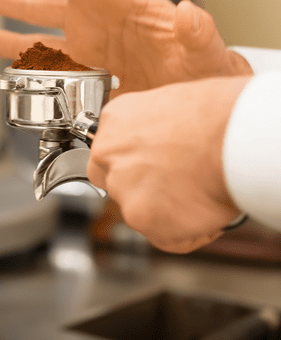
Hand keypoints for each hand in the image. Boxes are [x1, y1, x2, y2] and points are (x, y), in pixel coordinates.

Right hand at [0, 0, 251, 94]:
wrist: (188, 100)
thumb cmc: (200, 71)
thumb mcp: (204, 51)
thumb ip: (197, 33)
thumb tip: (190, 14)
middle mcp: (98, 9)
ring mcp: (84, 34)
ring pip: (29, 11)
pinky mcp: (77, 61)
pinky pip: (36, 52)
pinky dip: (11, 47)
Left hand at [87, 75, 252, 252]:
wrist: (231, 136)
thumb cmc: (214, 115)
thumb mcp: (170, 104)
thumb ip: (152, 130)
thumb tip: (162, 144)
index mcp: (115, 120)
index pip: (110, 150)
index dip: (133, 163)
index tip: (152, 167)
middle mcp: (108, 153)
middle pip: (116, 181)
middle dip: (141, 189)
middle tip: (174, 185)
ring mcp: (121, 186)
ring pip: (139, 210)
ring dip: (166, 210)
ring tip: (200, 192)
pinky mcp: (140, 217)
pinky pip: (165, 236)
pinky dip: (188, 232)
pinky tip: (206, 210)